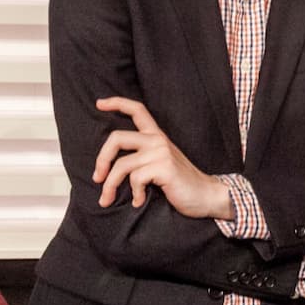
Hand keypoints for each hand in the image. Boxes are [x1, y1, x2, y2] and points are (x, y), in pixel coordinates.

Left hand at [93, 97, 231, 217]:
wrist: (207, 196)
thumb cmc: (180, 184)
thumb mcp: (160, 164)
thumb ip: (142, 157)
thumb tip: (109, 167)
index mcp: (157, 136)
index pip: (137, 109)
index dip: (116, 103)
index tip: (99, 103)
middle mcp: (158, 140)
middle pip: (116, 138)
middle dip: (101, 159)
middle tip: (97, 178)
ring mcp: (161, 152)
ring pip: (121, 164)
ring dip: (110, 186)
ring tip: (108, 199)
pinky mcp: (164, 167)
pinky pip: (135, 179)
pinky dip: (134, 194)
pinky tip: (139, 201)